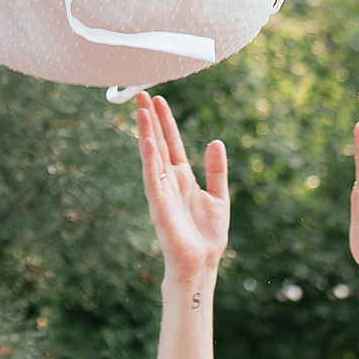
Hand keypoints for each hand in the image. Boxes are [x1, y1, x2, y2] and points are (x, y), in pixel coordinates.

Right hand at [138, 94, 228, 284]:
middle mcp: (169, 181)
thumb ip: (216, 170)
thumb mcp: (218, 196)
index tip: (158, 100)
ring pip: (151, 157)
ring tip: (140, 111)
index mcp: (183, 178)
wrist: (201, 264)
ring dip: (146, 133)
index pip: (171, 143)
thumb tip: (215, 141)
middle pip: (157, 144)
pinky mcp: (159, 206)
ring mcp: (162, 192)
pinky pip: (152, 179)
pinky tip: (147, 142)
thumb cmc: (207, 235)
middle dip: (149, 120)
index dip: (165, 122)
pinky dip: (149, 160)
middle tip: (140, 94)